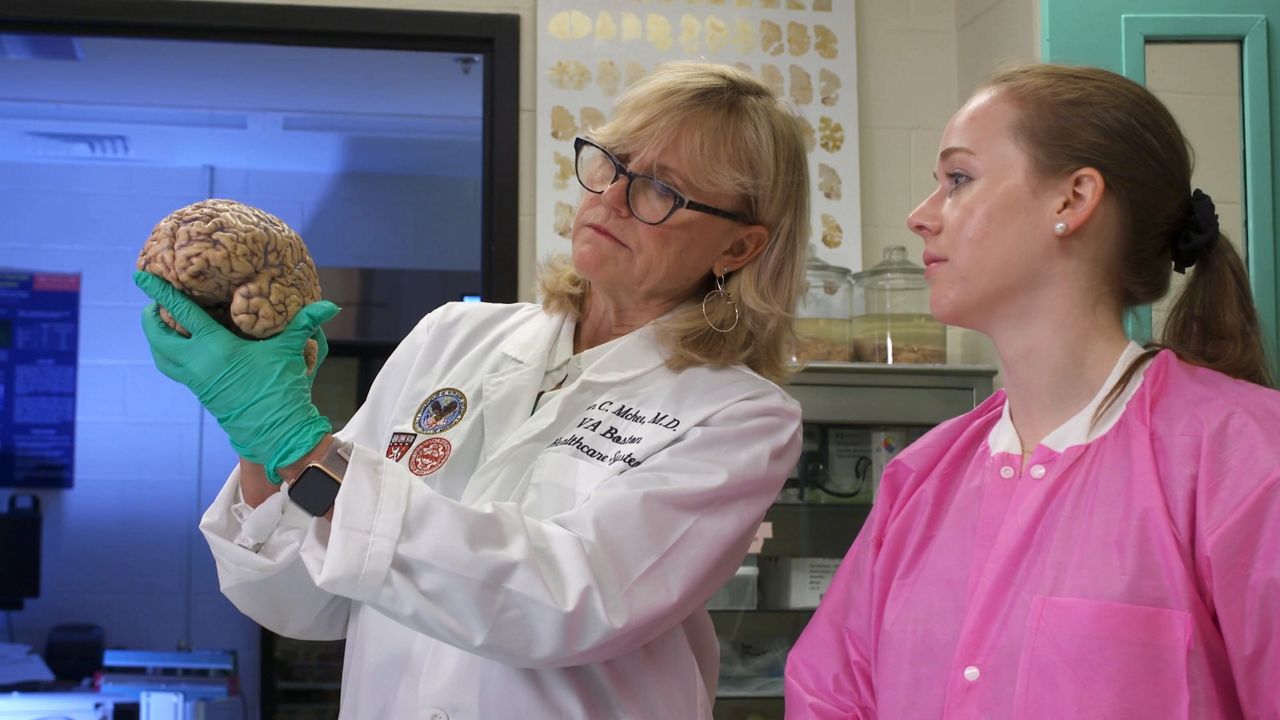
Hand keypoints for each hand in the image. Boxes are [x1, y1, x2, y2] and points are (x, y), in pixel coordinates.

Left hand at [134, 270, 339, 482]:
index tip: (141, 276)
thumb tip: (331, 305)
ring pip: (161, 356)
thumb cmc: (281, 388)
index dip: (159, 292)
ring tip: (161, 323)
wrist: (275, 431)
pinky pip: (173, 369)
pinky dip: (169, 354)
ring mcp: (196, 381)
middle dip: (150, 318)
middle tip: (154, 303)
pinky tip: (181, 348)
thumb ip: (305, 323)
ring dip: (156, 339)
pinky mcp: (201, 392)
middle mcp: (197, 364)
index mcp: (215, 348)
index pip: (180, 312)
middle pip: (158, 336)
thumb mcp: (290, 351)